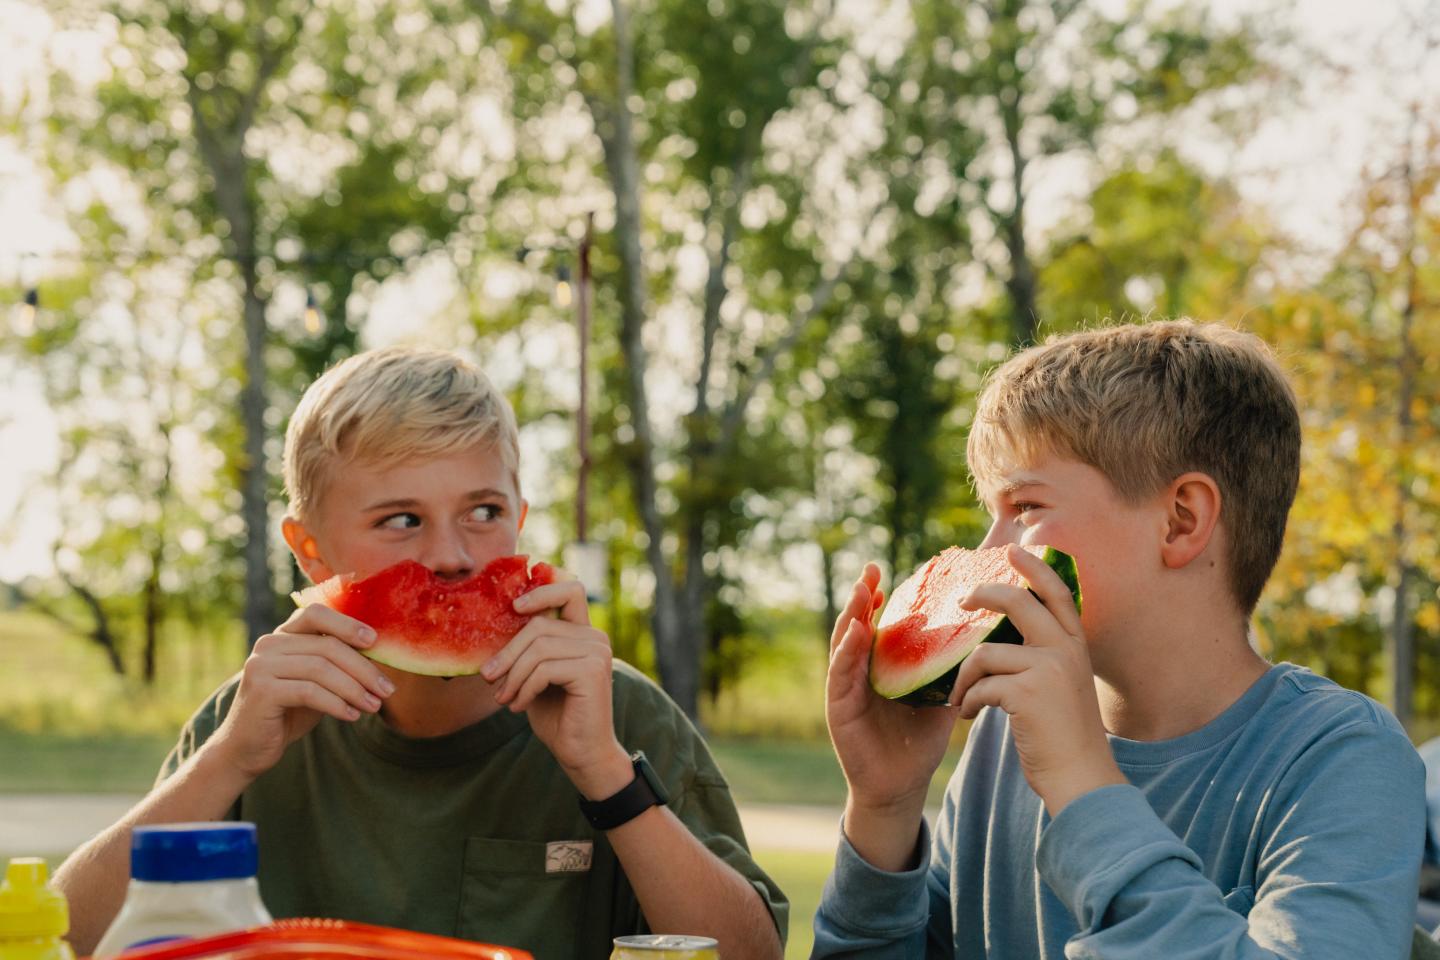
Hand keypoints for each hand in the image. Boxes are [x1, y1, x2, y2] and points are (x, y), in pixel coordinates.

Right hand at [210, 605, 394, 780]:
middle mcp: (268, 644)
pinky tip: (352, 716)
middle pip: (327, 646)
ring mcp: (261, 665)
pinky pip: (310, 691)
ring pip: (321, 669)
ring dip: (355, 689)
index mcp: (282, 636)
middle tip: (387, 690)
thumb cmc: (288, 712)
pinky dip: (336, 704)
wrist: (246, 749)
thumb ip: (336, 664)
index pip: (316, 613)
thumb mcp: (316, 683)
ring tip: (374, 706)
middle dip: (363, 669)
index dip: (347, 624)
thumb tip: (380, 655)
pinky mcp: (262, 690)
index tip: (375, 641)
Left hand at [482, 575, 630, 798]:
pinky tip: (518, 706)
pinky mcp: (593, 671)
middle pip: (539, 625)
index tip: (515, 608)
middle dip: (508, 653)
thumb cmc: (556, 716)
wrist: (581, 754)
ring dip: (513, 676)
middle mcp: (595, 637)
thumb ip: (526, 651)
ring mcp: (597, 652)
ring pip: (538, 648)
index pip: (571, 589)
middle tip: (489, 678)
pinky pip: (544, 669)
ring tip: (504, 699)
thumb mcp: (534, 676)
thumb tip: (489, 628)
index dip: (542, 590)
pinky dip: (524, 688)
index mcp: (583, 633)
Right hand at [827, 563, 957, 868]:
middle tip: (872, 569)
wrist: (901, 786)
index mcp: (882, 666)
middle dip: (863, 596)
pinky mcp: (838, 707)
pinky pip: (840, 673)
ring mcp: (846, 687)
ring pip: (844, 642)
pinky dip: (847, 650)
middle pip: (858, 625)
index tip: (891, 571)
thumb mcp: (939, 698)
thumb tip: (989, 639)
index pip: (880, 624)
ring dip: (852, 614)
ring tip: (863, 590)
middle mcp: (860, 670)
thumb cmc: (918, 741)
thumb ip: (951, 670)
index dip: (883, 598)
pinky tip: (856, 631)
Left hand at [952, 544, 1124, 814]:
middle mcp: (1065, 651)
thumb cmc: (1064, 738)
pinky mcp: (1028, 693)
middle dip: (984, 595)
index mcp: (1075, 647)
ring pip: (985, 653)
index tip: (1013, 550)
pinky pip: (980, 686)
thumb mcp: (1062, 687)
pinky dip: (967, 702)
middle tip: (962, 601)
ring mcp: (1048, 669)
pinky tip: (968, 716)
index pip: (1057, 593)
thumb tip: (1005, 640)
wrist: (1081, 779)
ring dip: (964, 677)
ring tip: (961, 697)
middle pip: (1018, 602)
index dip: (1035, 568)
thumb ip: (1044, 659)